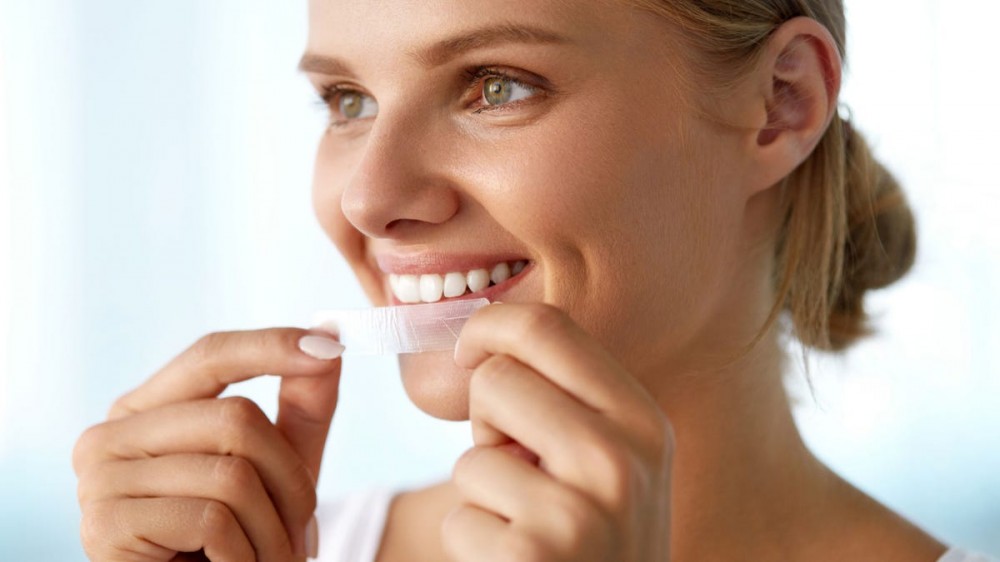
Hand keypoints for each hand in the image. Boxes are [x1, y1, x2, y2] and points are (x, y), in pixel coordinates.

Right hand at [72, 328, 343, 560]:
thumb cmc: (234, 542)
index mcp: (146, 409)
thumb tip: (329, 338)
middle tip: (306, 531)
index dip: (271, 347)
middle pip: (235, 418)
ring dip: (275, 529)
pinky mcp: (105, 528)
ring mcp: (99, 480)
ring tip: (273, 558)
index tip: (331, 348)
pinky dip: (246, 554)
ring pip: (232, 474)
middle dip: (291, 481)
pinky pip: (212, 520)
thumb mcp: (278, 466)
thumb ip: (302, 406)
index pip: (210, 355)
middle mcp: (110, 435)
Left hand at [445, 303, 673, 561]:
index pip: (548, 327)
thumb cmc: (594, 536)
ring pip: (473, 454)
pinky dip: (473, 541)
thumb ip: (568, 398)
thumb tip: (479, 335)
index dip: (488, 328)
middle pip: (498, 381)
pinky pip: (460, 517)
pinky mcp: (533, 558)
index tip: (468, 353)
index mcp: (643, 421)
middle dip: (487, 421)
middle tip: (518, 466)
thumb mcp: (611, 460)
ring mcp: (581, 514)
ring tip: (527, 522)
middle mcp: (623, 461)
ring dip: (482, 492)